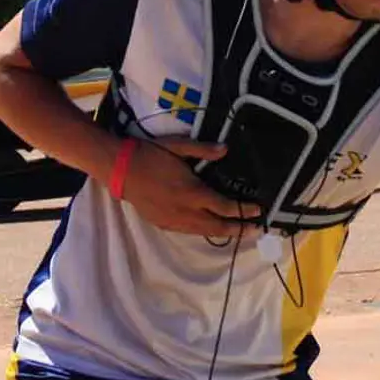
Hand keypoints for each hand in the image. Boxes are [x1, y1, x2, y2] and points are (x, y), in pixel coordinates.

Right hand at [118, 138, 260, 238]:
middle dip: (239, 230)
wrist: (121, 170)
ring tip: (238, 233)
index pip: (225, 207)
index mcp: (192, 192)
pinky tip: (210, 228)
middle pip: (218, 226)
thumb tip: (225, 149)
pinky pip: (190, 231)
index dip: (243, 211)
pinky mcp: (164, 224)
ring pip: (204, 232)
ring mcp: (174, 220)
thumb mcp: (178, 146)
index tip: (258, 211)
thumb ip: (203, 149)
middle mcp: (186, 211)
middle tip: (256, 230)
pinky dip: (205, 231)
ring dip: (223, 233)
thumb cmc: (150, 154)